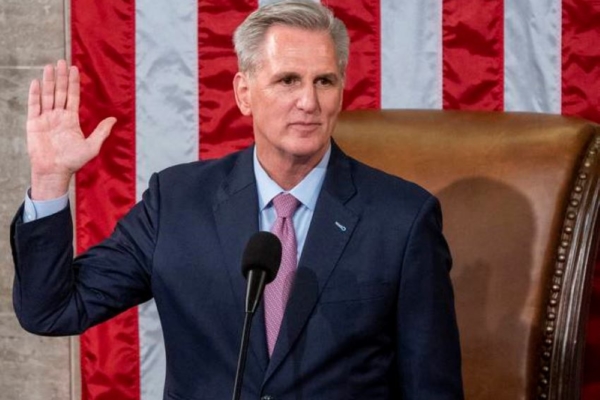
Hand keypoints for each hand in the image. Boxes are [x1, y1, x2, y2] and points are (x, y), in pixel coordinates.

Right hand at [27, 60, 115, 199]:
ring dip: (48, 81)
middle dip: (60, 77)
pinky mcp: (33, 123)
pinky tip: (36, 82)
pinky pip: (34, 106)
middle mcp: (58, 116)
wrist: (54, 171)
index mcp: (71, 120)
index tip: (74, 69)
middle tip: (62, 61)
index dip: (73, 83)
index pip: (72, 96)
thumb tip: (114, 119)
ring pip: (47, 95)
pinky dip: (35, 94)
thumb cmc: (73, 161)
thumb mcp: (92, 146)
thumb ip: (101, 132)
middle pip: (59, 92)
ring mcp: (45, 118)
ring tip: (50, 66)